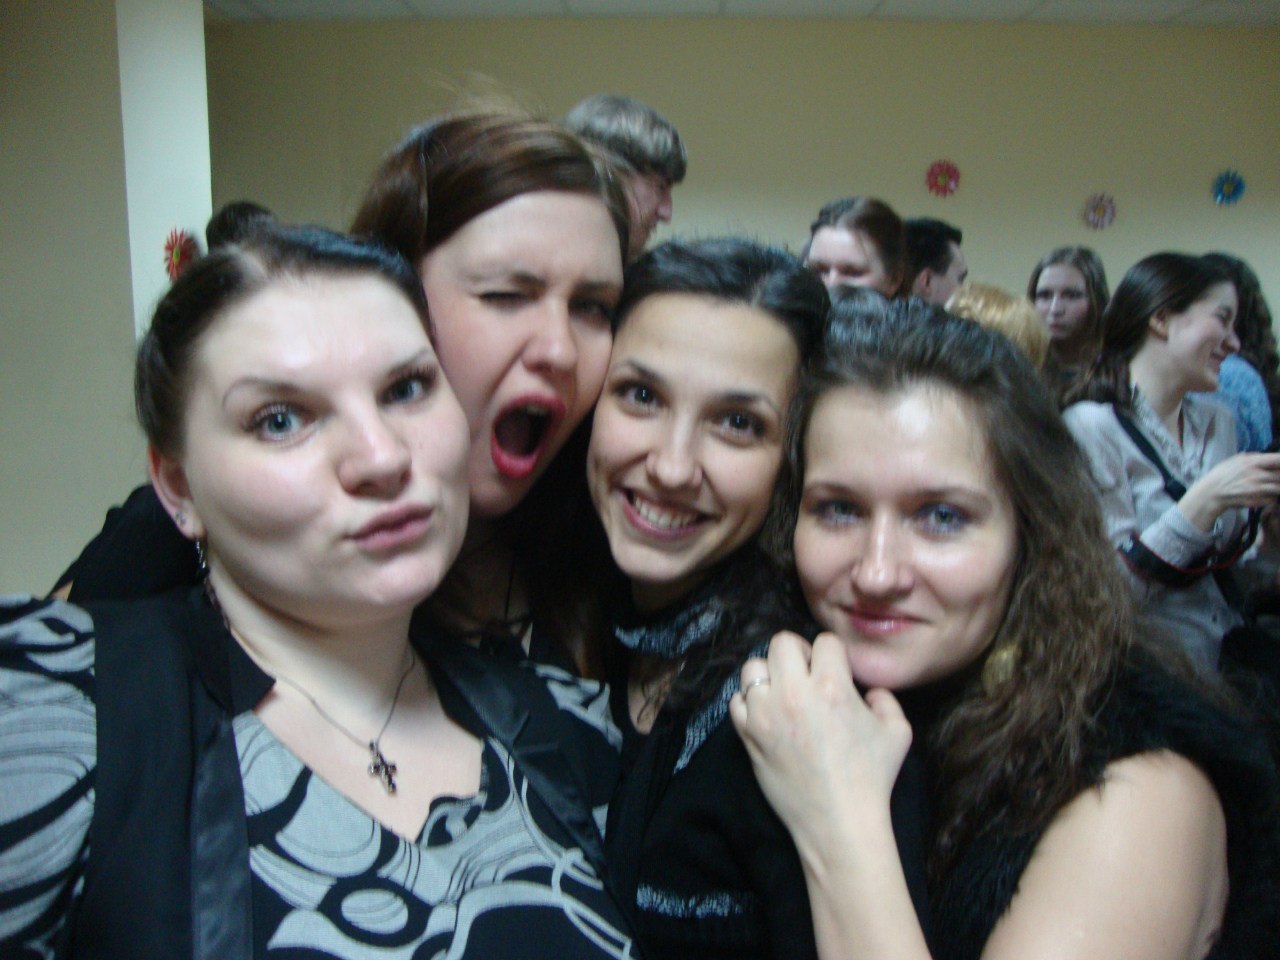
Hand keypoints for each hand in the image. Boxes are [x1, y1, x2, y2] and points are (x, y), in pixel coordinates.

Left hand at [729, 631, 911, 846]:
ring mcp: (765, 713)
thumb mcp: (899, 732)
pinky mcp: (748, 734)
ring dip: (769, 674)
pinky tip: (768, 715)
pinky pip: (737, 700)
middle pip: (781, 642)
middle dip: (797, 652)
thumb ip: (886, 699)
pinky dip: (750, 702)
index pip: (824, 641)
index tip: (835, 671)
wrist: (838, 822)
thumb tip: (867, 691)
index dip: (833, 653)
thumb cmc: (872, 778)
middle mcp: (794, 692)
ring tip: (783, 693)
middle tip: (806, 673)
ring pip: (753, 667)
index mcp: (832, 686)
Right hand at [1179, 452, 1279, 531]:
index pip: (1278, 459)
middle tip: (1274, 477)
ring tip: (1269, 487)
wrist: (1211, 494)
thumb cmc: (1220, 476)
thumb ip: (1250, 457)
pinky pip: (1273, 499)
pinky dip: (1272, 498)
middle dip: (1278, 476)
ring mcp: (1258, 490)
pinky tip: (1265, 496)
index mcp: (1252, 463)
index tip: (1279, 465)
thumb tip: (1264, 456)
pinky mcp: (1258, 501)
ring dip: (1277, 487)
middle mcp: (1258, 475)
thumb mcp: (1233, 460)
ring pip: (1279, 488)